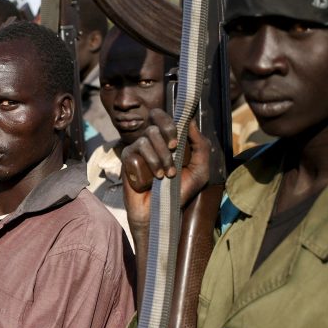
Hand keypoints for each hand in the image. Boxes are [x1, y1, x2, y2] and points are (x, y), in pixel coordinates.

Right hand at [121, 109, 211, 234]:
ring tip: (166, 175)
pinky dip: (148, 164)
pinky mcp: (127, 158)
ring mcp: (138, 148)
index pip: (164, 116)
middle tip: (173, 150)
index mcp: (168, 139)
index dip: (170, 122)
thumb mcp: (199, 170)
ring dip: (160, 158)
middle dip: (166, 134)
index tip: (177, 141)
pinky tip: (153, 178)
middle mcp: (152, 140)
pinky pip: (135, 151)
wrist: (160, 211)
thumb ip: (201, 146)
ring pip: (147, 137)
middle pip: (155, 121)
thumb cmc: (179, 191)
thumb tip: (191, 121)